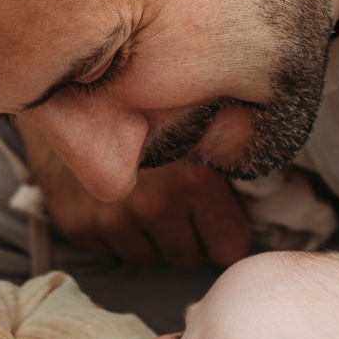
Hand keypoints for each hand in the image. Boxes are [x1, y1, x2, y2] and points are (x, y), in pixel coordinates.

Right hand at [13, 114, 252, 269]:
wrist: (63, 82)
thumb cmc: (140, 94)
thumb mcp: (197, 111)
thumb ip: (232, 143)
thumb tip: (276, 164)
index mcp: (194, 181)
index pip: (228, 247)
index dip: (224, 232)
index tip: (217, 220)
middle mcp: (154, 206)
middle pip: (189, 256)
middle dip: (187, 234)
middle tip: (175, 200)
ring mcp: (112, 220)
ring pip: (148, 256)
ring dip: (148, 234)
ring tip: (140, 193)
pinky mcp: (78, 225)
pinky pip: (109, 250)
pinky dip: (111, 230)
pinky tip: (109, 195)